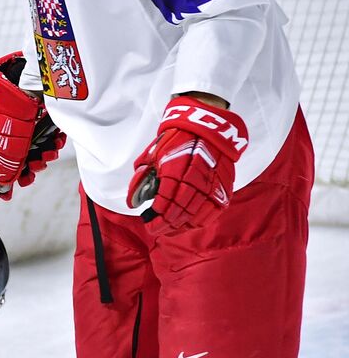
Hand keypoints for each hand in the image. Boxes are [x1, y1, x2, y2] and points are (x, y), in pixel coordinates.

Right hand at [0, 53, 64, 199]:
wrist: (42, 69)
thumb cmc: (20, 100)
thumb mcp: (9, 139)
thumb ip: (4, 164)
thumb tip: (0, 188)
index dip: (10, 174)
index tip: (18, 187)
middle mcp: (7, 122)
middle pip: (19, 152)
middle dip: (30, 163)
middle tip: (40, 165)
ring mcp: (26, 115)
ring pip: (36, 143)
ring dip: (45, 150)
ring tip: (51, 149)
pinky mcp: (43, 109)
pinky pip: (48, 130)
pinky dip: (53, 137)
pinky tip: (57, 138)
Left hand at [128, 96, 246, 228]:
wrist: (206, 128)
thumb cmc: (175, 141)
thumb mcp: (151, 155)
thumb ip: (140, 179)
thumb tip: (132, 202)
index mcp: (174, 171)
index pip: (164, 204)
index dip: (155, 218)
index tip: (148, 222)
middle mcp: (194, 181)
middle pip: (179, 213)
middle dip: (165, 225)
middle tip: (156, 229)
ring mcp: (211, 186)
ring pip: (196, 216)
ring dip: (181, 226)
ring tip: (169, 229)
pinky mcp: (224, 188)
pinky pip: (213, 213)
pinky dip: (200, 222)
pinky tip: (189, 224)